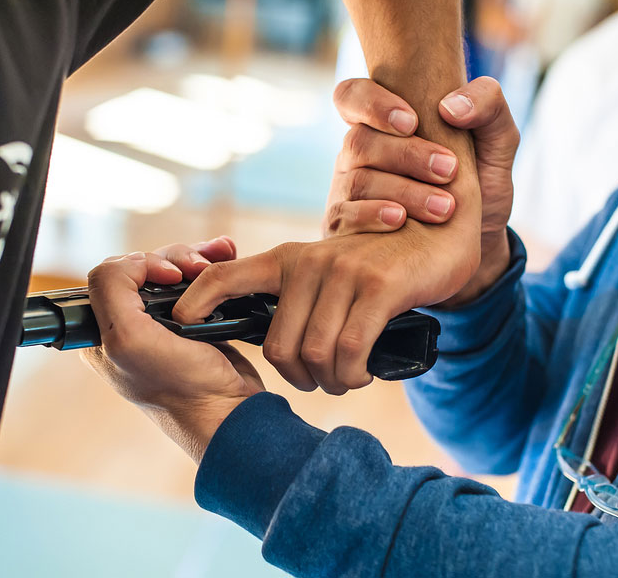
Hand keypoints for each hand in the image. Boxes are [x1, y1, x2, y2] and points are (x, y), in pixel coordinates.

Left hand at [83, 237, 262, 462]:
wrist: (231, 410)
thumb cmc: (182, 386)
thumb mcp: (129, 338)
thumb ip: (112, 289)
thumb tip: (133, 261)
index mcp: (103, 331)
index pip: (112, 274)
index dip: (142, 265)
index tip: (171, 277)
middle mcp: (129, 326)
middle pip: (145, 267)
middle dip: (176, 260)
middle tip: (201, 268)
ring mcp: (164, 324)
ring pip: (173, 270)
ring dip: (197, 258)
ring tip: (222, 256)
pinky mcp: (195, 323)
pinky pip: (196, 282)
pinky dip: (212, 266)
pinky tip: (226, 256)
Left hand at [172, 225, 477, 395]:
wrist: (437, 235)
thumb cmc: (378, 265)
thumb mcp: (327, 271)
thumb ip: (296, 296)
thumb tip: (270, 345)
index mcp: (287, 259)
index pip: (225, 276)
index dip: (196, 300)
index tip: (180, 322)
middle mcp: (309, 263)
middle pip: (277, 346)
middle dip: (298, 378)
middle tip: (320, 382)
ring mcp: (343, 273)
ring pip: (314, 353)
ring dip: (330, 381)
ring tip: (345, 379)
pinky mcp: (378, 287)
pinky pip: (350, 350)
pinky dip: (353, 374)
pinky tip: (362, 373)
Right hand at [326, 77, 518, 304]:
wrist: (478, 240)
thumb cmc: (479, 182)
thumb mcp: (498, 140)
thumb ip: (488, 105)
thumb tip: (450, 106)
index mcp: (383, 124)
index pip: (351, 95)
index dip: (372, 103)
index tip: (412, 122)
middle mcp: (359, 154)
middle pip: (359, 141)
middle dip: (406, 155)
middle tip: (449, 170)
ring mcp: (348, 190)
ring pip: (357, 181)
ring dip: (403, 191)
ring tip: (444, 207)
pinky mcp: (346, 227)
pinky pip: (345, 217)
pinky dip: (373, 216)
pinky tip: (401, 221)